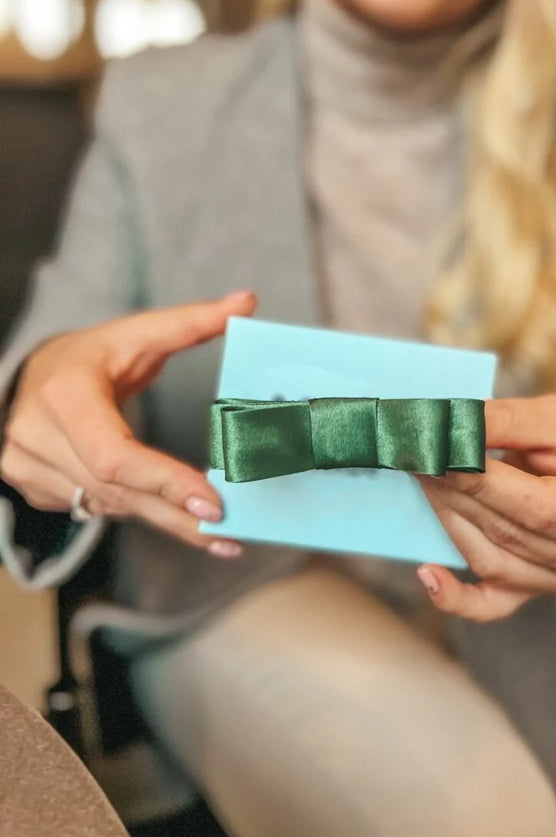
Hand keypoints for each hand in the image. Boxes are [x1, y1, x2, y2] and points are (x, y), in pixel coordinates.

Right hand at [0, 291, 255, 557]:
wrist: (35, 373)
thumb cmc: (94, 354)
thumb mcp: (140, 332)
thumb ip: (194, 322)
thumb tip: (247, 300)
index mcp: (64, 393)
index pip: (116, 455)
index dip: (165, 483)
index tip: (213, 504)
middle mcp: (36, 434)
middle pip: (117, 491)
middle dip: (176, 515)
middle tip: (228, 534)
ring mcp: (26, 465)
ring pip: (108, 506)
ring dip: (162, 520)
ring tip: (215, 536)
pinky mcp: (31, 485)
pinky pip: (94, 508)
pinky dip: (137, 511)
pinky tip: (173, 518)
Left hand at [417, 395, 555, 621]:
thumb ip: (508, 421)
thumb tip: (451, 425)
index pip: (536, 509)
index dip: (482, 483)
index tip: (438, 453)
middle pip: (509, 533)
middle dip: (456, 492)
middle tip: (414, 454)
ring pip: (492, 559)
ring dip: (448, 518)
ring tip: (421, 476)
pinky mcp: (535, 592)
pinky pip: (490, 605)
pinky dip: (455, 596)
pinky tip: (427, 574)